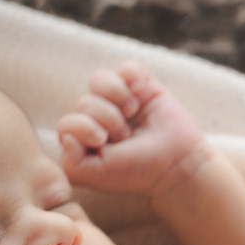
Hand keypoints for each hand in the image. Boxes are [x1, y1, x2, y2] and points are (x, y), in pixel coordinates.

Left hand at [58, 63, 207, 198]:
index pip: (67, 124)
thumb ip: (71, 163)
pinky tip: (141, 91)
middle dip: (107, 118)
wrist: (177, 163)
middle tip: (125, 136)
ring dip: (116, 95)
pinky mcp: (141, 86)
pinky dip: (133, 76)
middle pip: (85, 102)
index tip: (104, 142)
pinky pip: (128, 67)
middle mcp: (98, 118)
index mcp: (84, 140)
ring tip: (132, 110)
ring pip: (99, 79)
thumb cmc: (137, 171)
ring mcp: (119, 100)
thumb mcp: (99, 176)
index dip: (84, 128)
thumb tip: (66, 138)